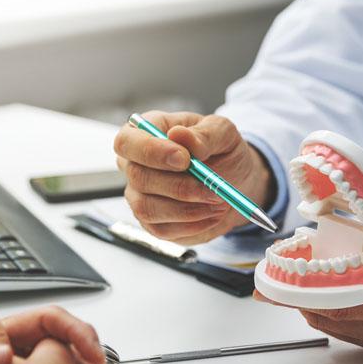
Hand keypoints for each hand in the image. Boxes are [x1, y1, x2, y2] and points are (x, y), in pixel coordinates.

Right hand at [114, 111, 273, 244]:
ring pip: (147, 208)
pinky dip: (192, 225)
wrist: (235, 183)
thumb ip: (204, 134)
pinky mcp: (151, 222)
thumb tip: (179, 135)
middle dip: (179, 187)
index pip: (127, 141)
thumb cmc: (222, 152)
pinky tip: (212, 215)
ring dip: (187, 210)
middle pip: (138, 178)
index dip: (151, 151)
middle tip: (213, 188)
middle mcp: (135, 165)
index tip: (185, 159)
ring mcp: (139, 196)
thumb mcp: (223, 134)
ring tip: (217, 201)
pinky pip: (161, 230)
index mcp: (146, 133)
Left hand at [255, 227, 362, 353]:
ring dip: (308, 307)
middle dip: (295, 300)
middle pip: (330, 317)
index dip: (302, 293)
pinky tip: (318, 297)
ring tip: (286, 286)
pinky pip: (350, 331)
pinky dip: (327, 314)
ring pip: (337, 326)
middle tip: (269, 283)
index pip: (340, 303)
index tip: (274, 282)